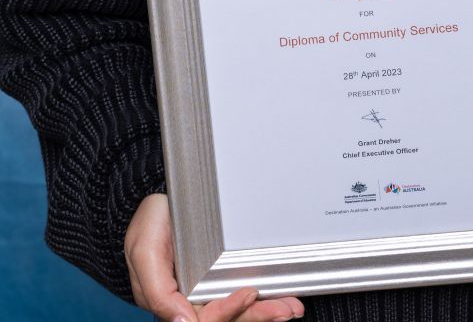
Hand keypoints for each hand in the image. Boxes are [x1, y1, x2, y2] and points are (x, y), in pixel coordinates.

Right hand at [125, 194, 303, 321]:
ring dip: (265, 312)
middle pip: (226, 319)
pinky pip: (242, 294)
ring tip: (289, 308)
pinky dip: (264, 299)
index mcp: (171, 302)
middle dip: (256, 316)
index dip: (227, 311)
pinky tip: (283, 299)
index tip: (248, 293)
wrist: (160, 200)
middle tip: (283, 309)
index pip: (203, 320)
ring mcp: (207, 290)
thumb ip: (159, 292)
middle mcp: (191, 301)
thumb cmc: (149, 224)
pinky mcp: (220, 277)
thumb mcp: (144, 253)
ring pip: (238, 312)